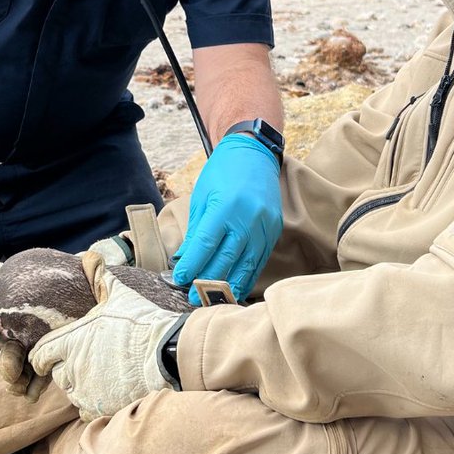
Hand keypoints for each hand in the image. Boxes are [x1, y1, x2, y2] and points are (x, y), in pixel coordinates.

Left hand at [30, 252, 185, 420]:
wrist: (167, 356)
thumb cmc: (141, 324)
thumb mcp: (119, 295)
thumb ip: (100, 278)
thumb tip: (91, 256)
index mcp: (70, 342)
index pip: (39, 355)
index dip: (43, 355)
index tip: (49, 356)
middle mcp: (72, 369)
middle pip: (57, 375)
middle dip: (67, 369)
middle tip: (88, 360)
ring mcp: (85, 392)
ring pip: (72, 394)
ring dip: (81, 387)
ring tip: (103, 375)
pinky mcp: (101, 409)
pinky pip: (87, 412)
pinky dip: (95, 405)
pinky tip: (111, 392)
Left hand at [171, 133, 282, 304]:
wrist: (253, 154)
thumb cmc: (222, 173)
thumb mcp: (202, 196)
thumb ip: (196, 230)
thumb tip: (184, 259)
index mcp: (225, 206)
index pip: (206, 244)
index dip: (193, 264)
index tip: (180, 279)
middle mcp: (248, 217)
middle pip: (227, 258)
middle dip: (208, 281)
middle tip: (194, 298)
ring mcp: (264, 225)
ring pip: (247, 264)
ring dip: (230, 285)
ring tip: (214, 300)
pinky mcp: (274, 230)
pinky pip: (260, 259)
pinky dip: (248, 276)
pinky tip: (236, 287)